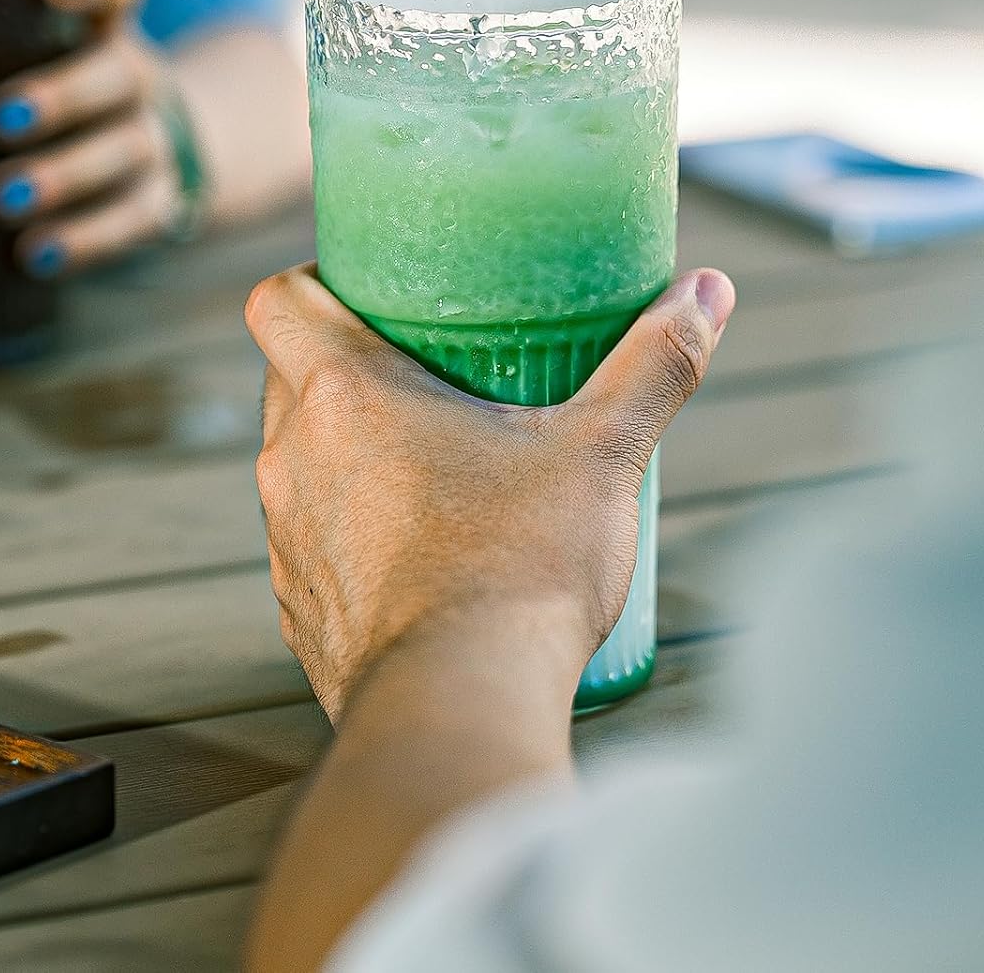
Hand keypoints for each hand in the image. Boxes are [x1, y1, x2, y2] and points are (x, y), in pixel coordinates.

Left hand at [0, 0, 185, 276]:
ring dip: (66, 174)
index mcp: (98, 25)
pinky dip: (88, 239)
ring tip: (3, 199)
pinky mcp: (159, 200)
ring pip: (125, 149)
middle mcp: (135, 75)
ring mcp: (152, 139)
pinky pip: (135, 220)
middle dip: (63, 95)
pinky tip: (38, 254)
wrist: (146, 157)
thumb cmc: (36, 90)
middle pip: (119, 73)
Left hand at [244, 266, 734, 721]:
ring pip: (292, 461)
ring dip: (337, 449)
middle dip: (336, 361)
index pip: (277, 302)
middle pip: (284, 375)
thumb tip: (707, 293)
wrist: (465, 702)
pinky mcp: (297, 606)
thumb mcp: (601, 452)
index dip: (311, 282)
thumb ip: (653, 364)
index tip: (362, 289)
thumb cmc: (520, 566)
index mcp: (343, 394)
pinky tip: (409, 548)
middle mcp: (292, 457)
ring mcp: (286, 537)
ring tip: (420, 457)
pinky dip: (343, 530)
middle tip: (416, 365)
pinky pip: (305, 542)